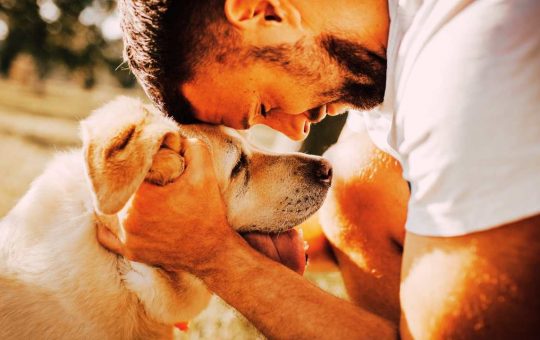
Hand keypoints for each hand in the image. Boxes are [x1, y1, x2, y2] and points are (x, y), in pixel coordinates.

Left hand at [97, 138, 235, 273]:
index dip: (135, 162)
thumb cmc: (208, 212)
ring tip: (135, 192)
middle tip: (143, 177)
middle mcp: (128, 220)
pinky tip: (122, 213)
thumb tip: (174, 136)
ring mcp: (127, 239)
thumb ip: (192, 146)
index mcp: (141, 198)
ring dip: (121, 200)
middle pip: (117, 190)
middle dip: (128, 181)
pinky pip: (108, 235)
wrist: (212, 252)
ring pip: (110, 210)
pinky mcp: (129, 252)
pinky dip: (111, 225)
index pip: (126, 170)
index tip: (145, 161)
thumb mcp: (205, 173)